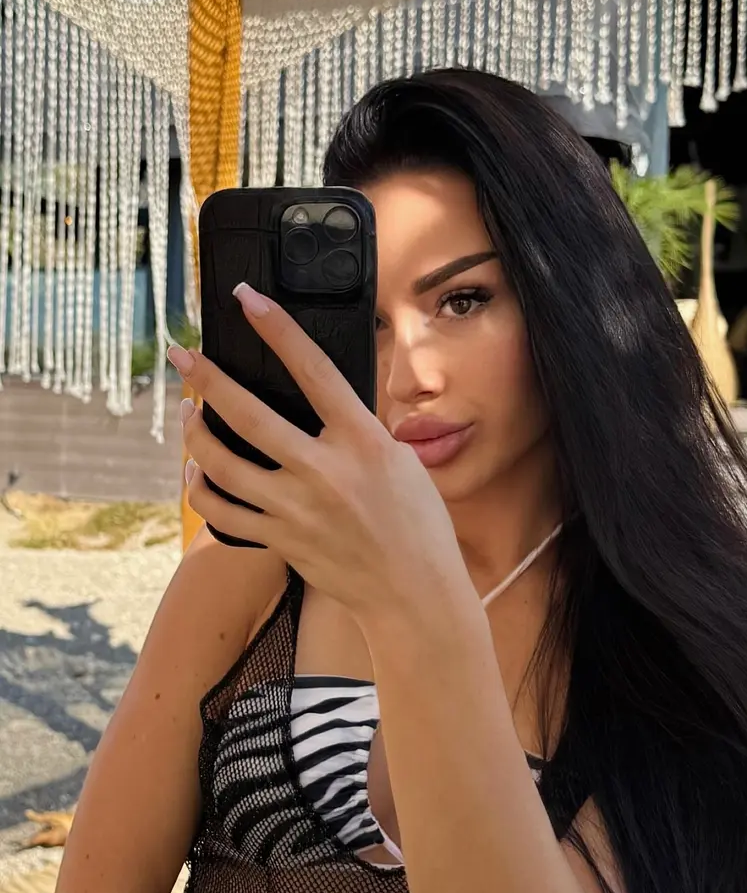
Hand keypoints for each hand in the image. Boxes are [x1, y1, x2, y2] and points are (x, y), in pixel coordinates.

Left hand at [170, 283, 469, 621]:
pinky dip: (201, 490)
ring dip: (195, 434)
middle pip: (248, 415)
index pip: (313, 371)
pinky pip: (223, 512)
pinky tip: (195, 474)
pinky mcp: (282, 540)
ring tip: (187, 414)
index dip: (277, 329)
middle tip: (181, 355)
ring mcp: (297, 509)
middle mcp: (325, 471)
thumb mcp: (402, 463)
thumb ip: (360, 433)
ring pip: (222, 464)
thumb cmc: (419, 526)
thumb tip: (325, 407)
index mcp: (363, 442)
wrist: (415, 593)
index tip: (247, 299)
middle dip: (206, 379)